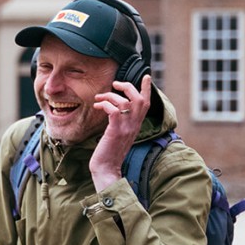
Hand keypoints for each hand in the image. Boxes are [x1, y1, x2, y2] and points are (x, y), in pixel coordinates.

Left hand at [90, 74, 152, 190]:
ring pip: (125, 102)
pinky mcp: (115, 131)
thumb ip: (122, 122)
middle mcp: (134, 125)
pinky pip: (114, 110)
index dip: (146, 89)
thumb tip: (116, 109)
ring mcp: (126, 128)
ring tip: (98, 98)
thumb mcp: (120, 134)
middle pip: (139, 99)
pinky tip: (97, 106)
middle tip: (115, 84)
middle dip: (127, 86)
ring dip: (110, 95)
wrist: (106, 169)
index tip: (145, 76)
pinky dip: (105, 104)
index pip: (147, 104)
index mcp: (136, 125)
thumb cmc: (109, 152)